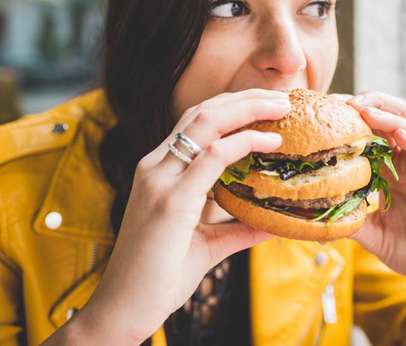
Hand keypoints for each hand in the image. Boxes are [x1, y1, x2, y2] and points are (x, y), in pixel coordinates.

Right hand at [72, 89, 289, 343]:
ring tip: (281, 106)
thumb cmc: (160, 276)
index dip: (233, 107)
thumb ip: (237, 229)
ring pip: (205, 122)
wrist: (124, 308)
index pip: (196, 123)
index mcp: (160, 171)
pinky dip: (243, 142)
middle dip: (245, 98)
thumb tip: (273, 222)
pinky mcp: (170, 200)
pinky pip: (211, 157)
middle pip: (202, 112)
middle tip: (282, 97)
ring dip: (248, 108)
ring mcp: (159, 180)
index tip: (267, 106)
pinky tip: (269, 143)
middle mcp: (155, 167)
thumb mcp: (206, 244)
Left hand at [332, 91, 405, 295]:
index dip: (351, 117)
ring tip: (366, 109)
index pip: (372, 132)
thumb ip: (350, 222)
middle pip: (394, 118)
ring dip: (389, 118)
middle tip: (344, 101)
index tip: (325, 109)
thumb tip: (311, 218)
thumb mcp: (374, 236)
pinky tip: (401, 137)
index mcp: (392, 169)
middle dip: (370, 103)